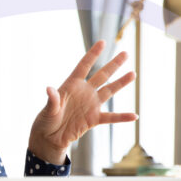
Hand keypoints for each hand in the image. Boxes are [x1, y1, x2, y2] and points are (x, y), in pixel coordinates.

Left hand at [28, 40, 137, 163]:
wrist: (50, 138)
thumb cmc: (46, 121)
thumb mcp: (48, 110)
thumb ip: (52, 100)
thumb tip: (49, 90)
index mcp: (71, 85)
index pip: (84, 66)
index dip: (93, 54)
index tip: (103, 42)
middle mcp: (84, 92)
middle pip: (102, 75)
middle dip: (113, 65)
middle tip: (125, 54)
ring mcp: (90, 105)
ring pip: (109, 91)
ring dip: (121, 83)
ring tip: (133, 74)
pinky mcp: (94, 119)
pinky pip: (111, 117)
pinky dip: (122, 117)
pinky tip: (134, 116)